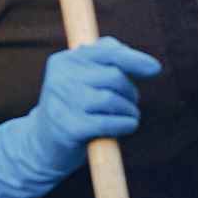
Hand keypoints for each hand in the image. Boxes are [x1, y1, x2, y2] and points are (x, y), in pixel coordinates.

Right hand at [0, 36, 162, 197]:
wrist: (41, 145)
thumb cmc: (75, 106)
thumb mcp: (85, 78)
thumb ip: (111, 59)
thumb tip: (149, 65)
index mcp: (64, 60)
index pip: (106, 52)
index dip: (134, 59)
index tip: (155, 69)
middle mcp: (60, 78)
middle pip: (114, 77)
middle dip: (130, 91)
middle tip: (130, 102)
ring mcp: (62, 103)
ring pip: (113, 100)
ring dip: (130, 110)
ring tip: (129, 116)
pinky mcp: (69, 128)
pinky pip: (109, 123)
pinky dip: (126, 124)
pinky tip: (128, 126)